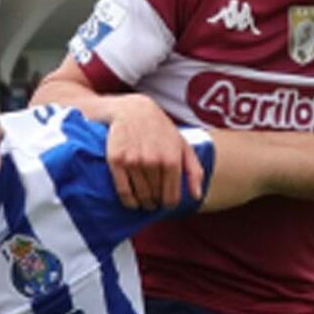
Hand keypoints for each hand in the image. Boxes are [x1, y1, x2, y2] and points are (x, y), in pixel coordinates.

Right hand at [106, 95, 203, 209]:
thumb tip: (196, 196)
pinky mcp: (116, 160)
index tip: (166, 203)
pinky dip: (128, 201)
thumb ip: (193, 170)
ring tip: (145, 202)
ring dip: (144, 203)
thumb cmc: (160, 129)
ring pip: (140, 195)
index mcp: (171, 159)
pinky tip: (132, 202)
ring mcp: (133, 161)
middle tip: (154, 201)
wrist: (133, 110)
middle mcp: (153, 161)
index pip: (172, 196)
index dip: (169, 204)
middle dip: (156, 202)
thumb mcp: (182, 144)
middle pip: (155, 197)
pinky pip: (123, 190)